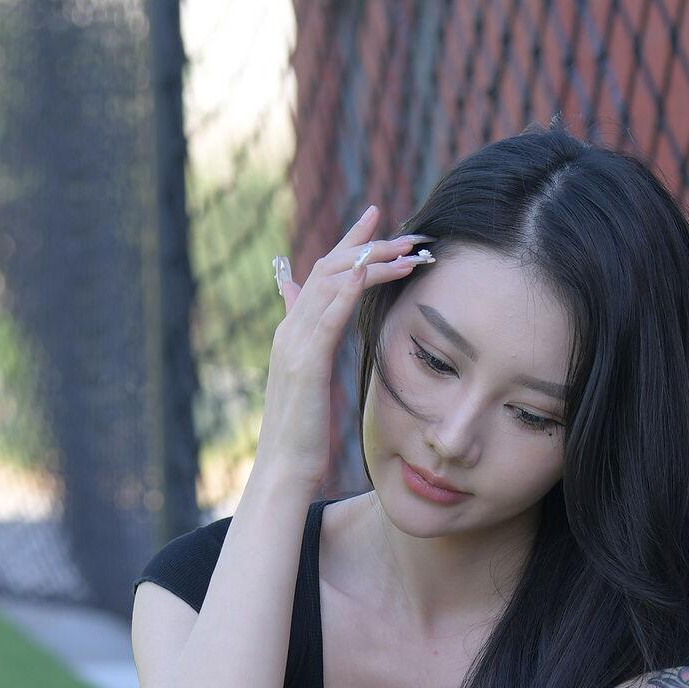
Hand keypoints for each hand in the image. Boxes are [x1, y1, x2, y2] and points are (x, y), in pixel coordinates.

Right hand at [257, 204, 433, 491]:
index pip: (323, 274)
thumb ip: (312, 344)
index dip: (349, 244)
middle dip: (366, 245)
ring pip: (331, 286)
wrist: (283, 468)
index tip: (375, 219)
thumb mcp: (309, 380)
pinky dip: (347, 292)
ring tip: (405, 251)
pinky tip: (367, 273)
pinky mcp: (304, 363)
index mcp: (294, 331)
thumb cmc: (302, 431)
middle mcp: (290, 329)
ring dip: (370, 263)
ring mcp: (294, 344)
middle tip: (403, 230)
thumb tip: (317, 323)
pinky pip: (326, 318)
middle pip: (328, 269)